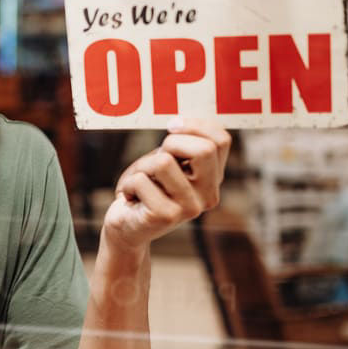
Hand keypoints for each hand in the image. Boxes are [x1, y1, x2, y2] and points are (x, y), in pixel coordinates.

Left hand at [102, 117, 230, 252]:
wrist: (126, 226)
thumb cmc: (146, 187)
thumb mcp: (168, 161)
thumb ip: (182, 145)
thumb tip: (179, 122)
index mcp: (214, 179)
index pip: (221, 140)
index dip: (195, 125)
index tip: (172, 126)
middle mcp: (208, 195)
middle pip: (204, 150)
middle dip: (171, 143)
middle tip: (156, 159)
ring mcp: (189, 208)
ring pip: (164, 162)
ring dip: (143, 166)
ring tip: (141, 182)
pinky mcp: (166, 217)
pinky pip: (141, 180)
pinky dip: (128, 184)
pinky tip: (131, 198)